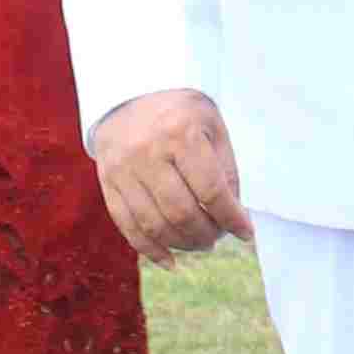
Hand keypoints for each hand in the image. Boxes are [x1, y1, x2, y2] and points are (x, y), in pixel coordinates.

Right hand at [90, 89, 242, 261]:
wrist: (129, 93)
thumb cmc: (182, 113)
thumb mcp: (212, 127)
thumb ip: (225, 170)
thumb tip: (233, 216)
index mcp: (180, 134)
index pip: (211, 191)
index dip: (232, 218)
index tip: (246, 232)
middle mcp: (147, 152)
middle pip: (181, 213)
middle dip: (207, 234)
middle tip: (218, 237)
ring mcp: (123, 169)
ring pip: (154, 225)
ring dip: (182, 244)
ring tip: (200, 243)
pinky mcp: (107, 182)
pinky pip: (127, 226)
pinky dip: (150, 250)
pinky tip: (171, 260)